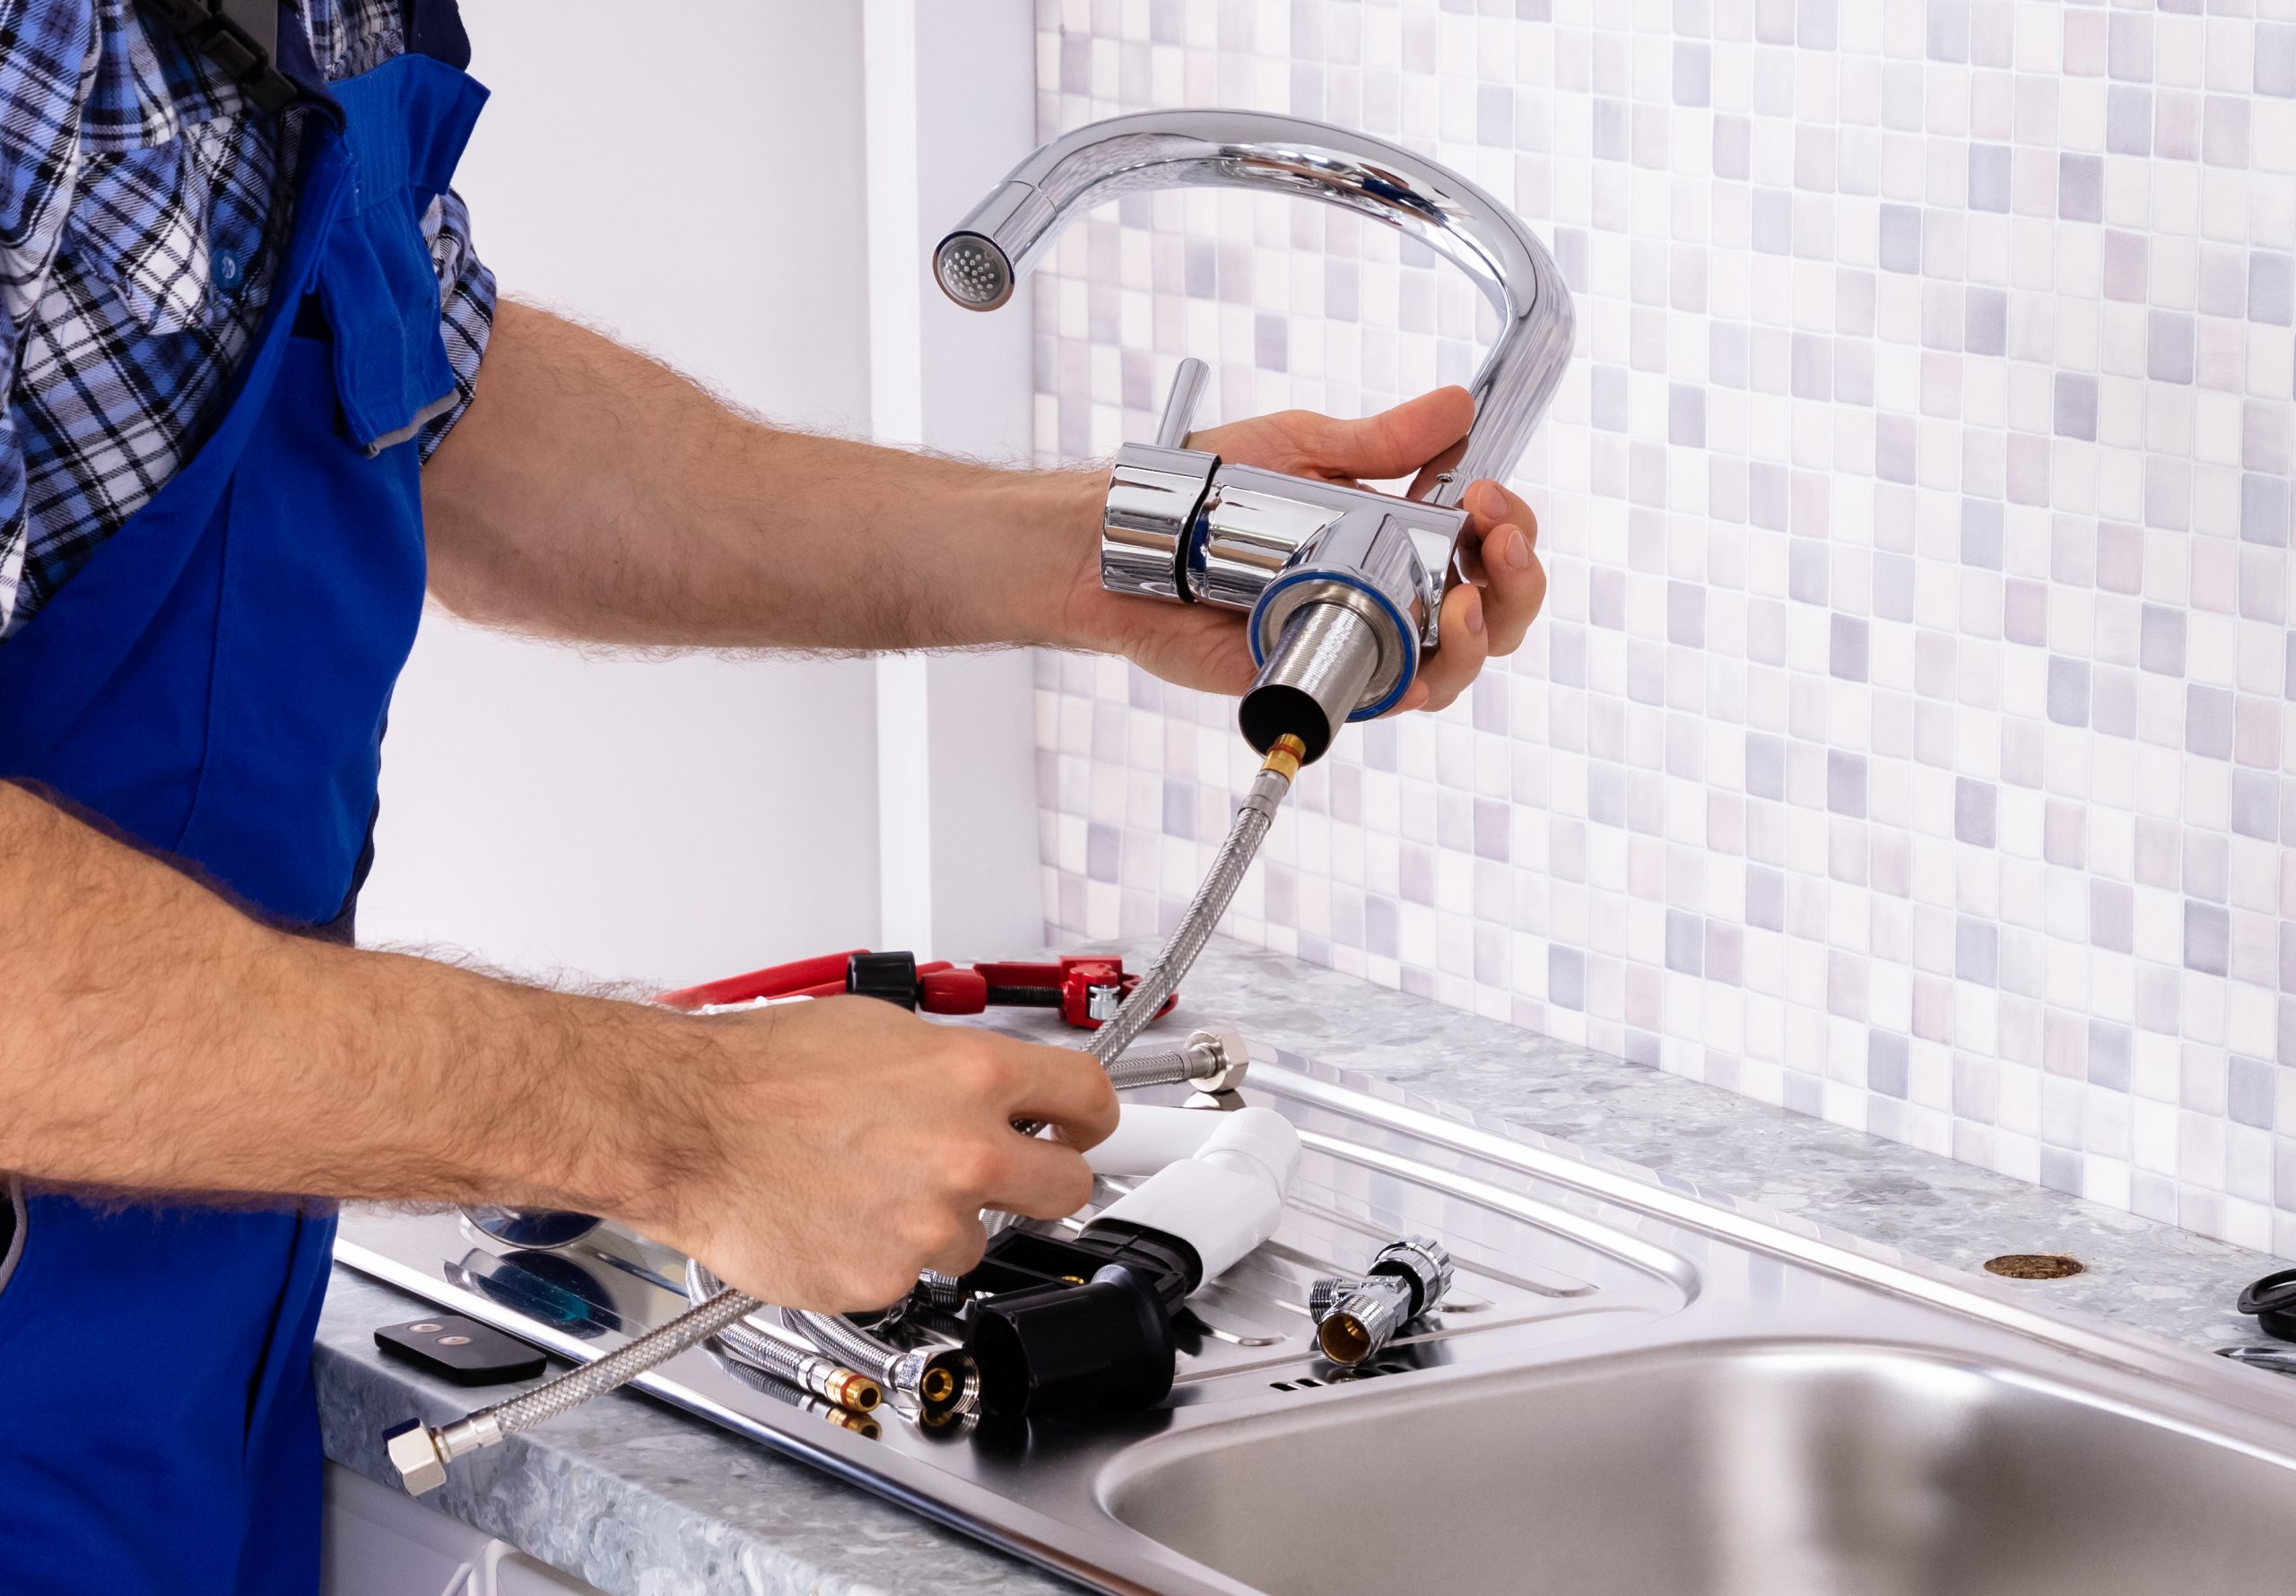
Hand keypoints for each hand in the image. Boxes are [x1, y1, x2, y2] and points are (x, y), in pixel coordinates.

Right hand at [633, 997, 1117, 1312]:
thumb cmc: (759, 1073)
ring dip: (943, 1222)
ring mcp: (929, 1224)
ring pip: (978, 1240)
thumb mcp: (879, 1031)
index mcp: (974, 1076)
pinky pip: (910, 1274)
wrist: (685, 1126)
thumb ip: (955, 1065)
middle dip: (1040, 1180)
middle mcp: (966, 1154)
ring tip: (872, 1186)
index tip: (1081, 1128)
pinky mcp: (885, 1278)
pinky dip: (882, 1254)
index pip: (1089, 1099)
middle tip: (999, 1173)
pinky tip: (840, 1217)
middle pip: (1068, 1187)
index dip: (1089, 1118)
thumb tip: (994, 1082)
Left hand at [1054, 386, 1545, 713]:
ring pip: (1452, 666)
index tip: (1489, 498)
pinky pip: (1379, 698)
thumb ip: (1382, 439)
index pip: (1486, 542)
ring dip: (1483, 637)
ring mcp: (1357, 640)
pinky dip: (1413, 686)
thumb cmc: (1209, 492)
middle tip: (1500, 542)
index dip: (1510, 526)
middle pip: (1492, 611)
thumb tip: (1458, 408)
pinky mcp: (1316, 679)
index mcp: (1398, 534)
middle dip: (1518, 581)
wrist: (1133, 537)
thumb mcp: (1303, 447)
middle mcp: (1389, 593)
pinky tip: (1421, 663)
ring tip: (1467, 601)